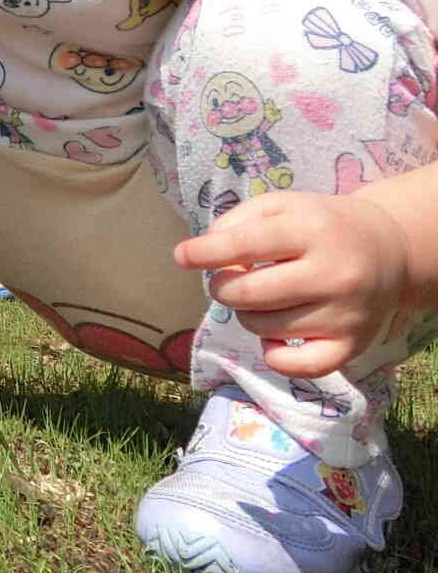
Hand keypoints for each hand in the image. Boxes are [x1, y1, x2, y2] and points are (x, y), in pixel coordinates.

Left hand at [175, 190, 411, 377]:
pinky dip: (275, 357)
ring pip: (264, 328)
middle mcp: (333, 274)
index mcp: (312, 231)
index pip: (247, 245)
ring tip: (261, 298)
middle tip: (229, 280)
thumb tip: (202, 254)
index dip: (206, 253)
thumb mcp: (281, 206)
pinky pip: (301, 367)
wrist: (390, 249)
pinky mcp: (353, 345)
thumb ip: (237, 222)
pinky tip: (275, 339)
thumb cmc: (320, 225)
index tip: (182, 256)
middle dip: (223, 288)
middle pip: (249, 294)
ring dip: (246, 315)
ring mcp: (345, 314)